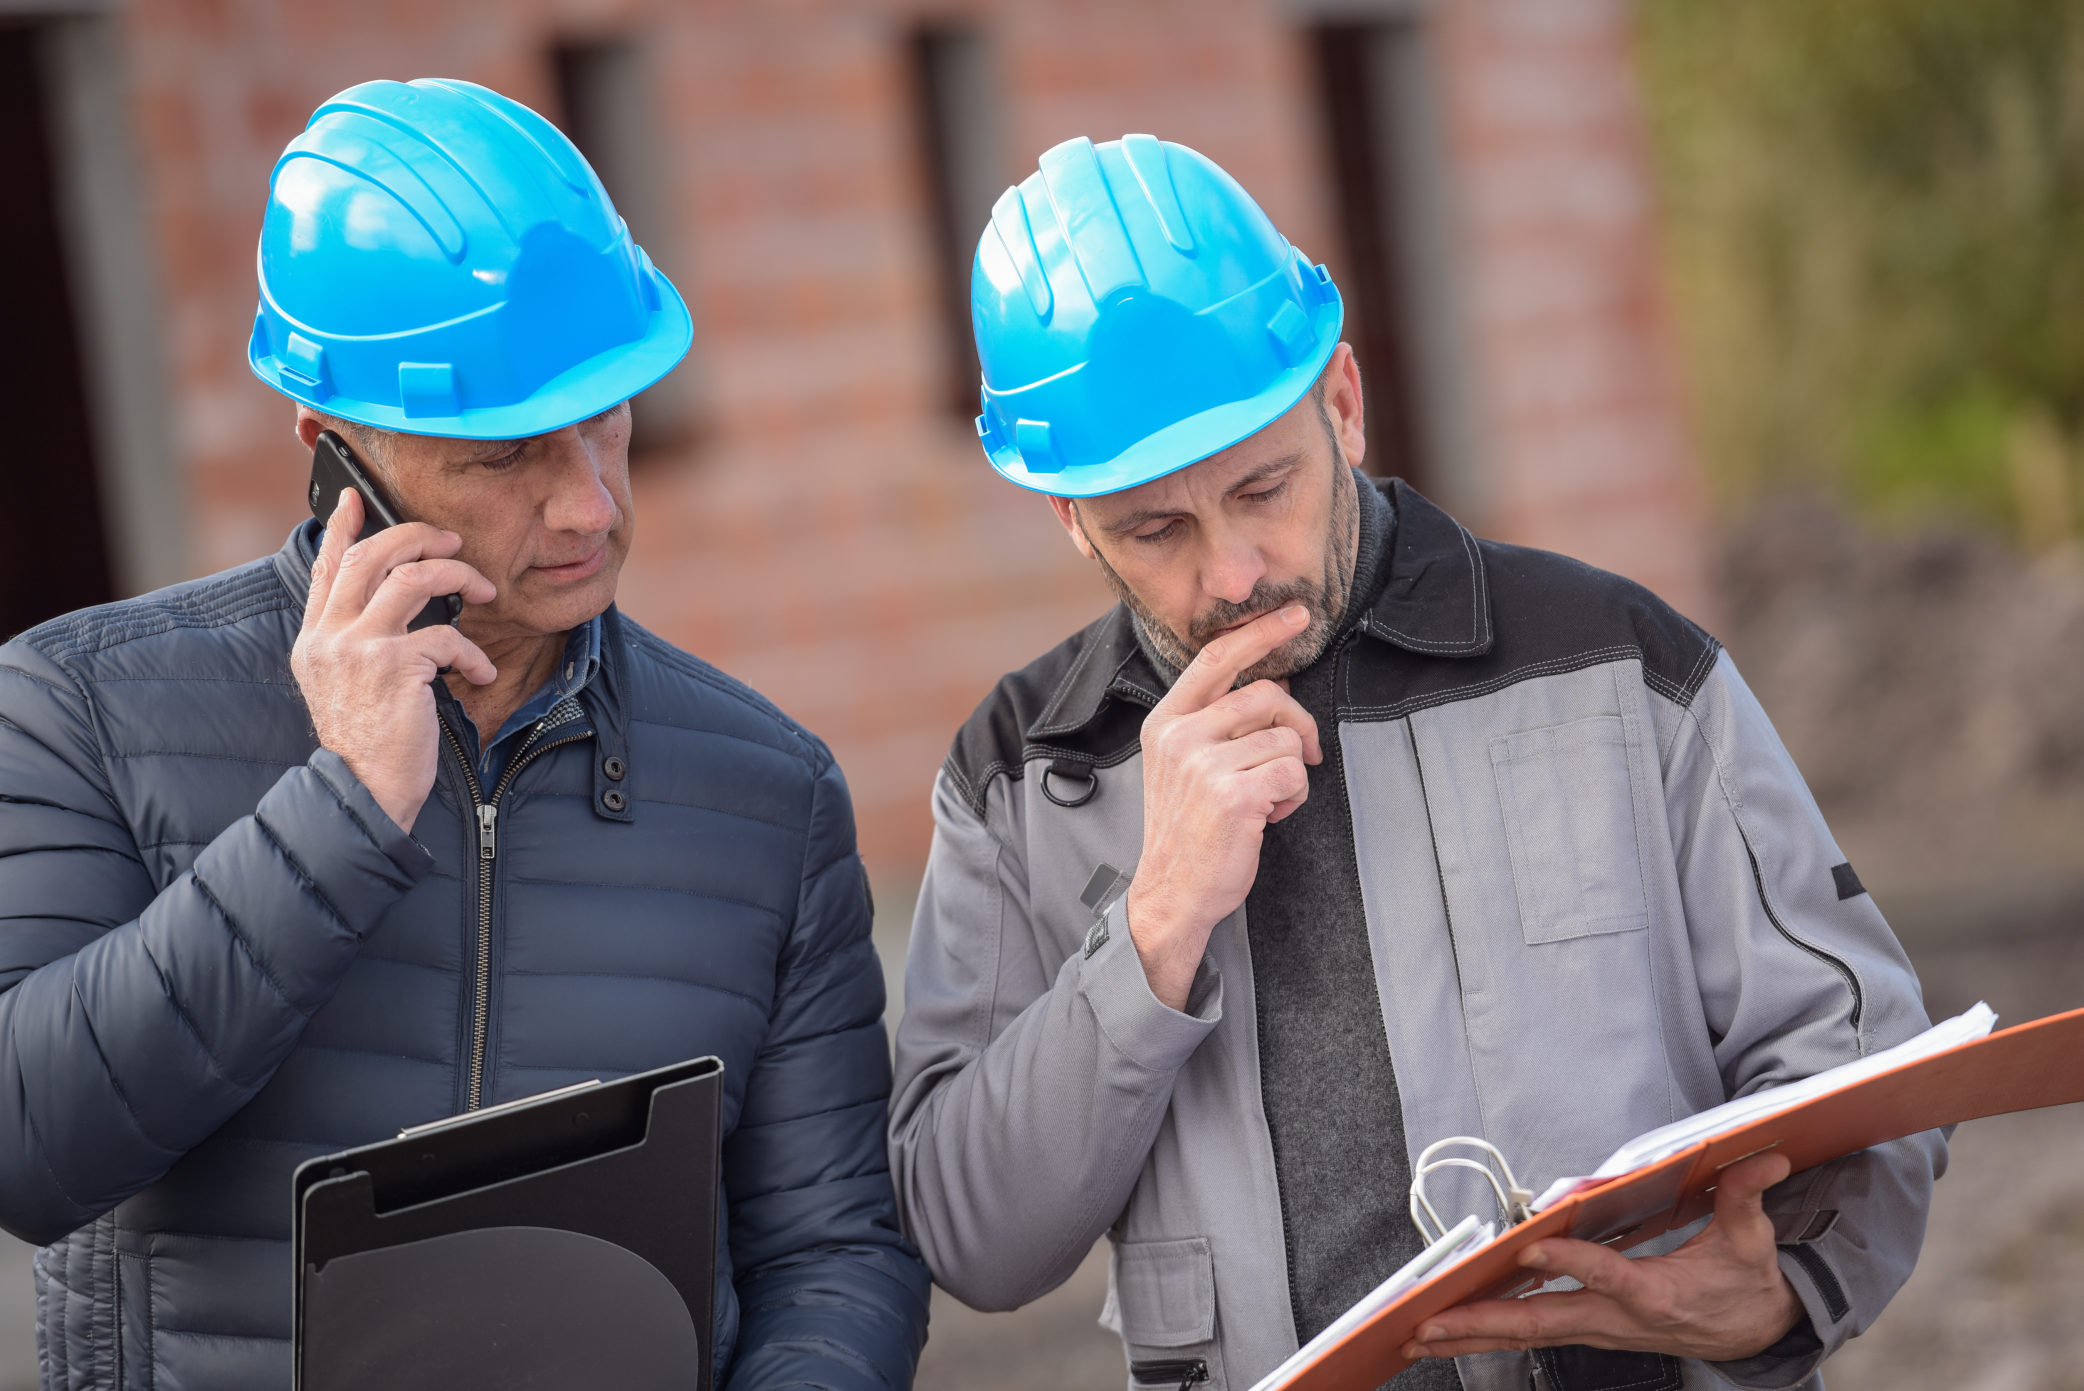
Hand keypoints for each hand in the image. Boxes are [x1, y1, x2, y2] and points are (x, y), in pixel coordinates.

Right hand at [291, 490, 496, 831]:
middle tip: (452, 541)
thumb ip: (357, 642)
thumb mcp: (346, 685)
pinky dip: (472, 652)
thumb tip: (394, 603)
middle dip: (418, 537)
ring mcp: (359, 648)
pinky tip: (481, 671)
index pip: (326, 567)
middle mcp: (330, 636)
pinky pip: (447, 635)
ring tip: (484, 590)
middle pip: (371, 555)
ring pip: (414, 578)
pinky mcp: (396, 666)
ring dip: (459, 576)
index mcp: (315, 638)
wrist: (361, 792)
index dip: (341, 527)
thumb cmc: (366, 744)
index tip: (355, 498)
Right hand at [1124, 605, 1321, 1009]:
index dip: (1259, 631)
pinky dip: (1294, 797)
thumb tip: (1273, 685)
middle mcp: (1179, 737)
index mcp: (1165, 722)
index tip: (1295, 613)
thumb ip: (1214, 722)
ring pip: (1286, 739)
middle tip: (1302, 753)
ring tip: (1267, 799)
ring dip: (1292, 771)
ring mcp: (1204, 765)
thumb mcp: (1182, 765)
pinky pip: (1293, 773)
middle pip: (1267, 694)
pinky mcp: (1233, 795)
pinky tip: (1269, 816)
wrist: (1172, 893)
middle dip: (1297, 723)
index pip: (1215, 659)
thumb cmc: (1187, 830)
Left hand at [1403, 1152, 1803, 1363]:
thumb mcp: (1751, 1241)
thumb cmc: (1745, 1286)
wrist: (1756, 1334)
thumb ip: (1746, 1199)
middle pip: (1542, 1321)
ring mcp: (1597, 1329)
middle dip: (1482, 1322)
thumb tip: (1762, 1159)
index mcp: (1654, 1294)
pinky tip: (1448, 1335)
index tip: (1530, 1250)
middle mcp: (1615, 1318)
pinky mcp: (1588, 1330)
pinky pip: (1530, 1336)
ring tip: (1417, 1335)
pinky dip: (1487, 1336)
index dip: (1569, 1264)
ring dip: (1470, 1335)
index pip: (1606, 1276)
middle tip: (1430, 1322)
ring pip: (1526, 1334)